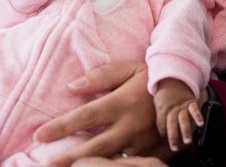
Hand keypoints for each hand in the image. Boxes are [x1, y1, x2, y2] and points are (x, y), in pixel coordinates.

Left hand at [34, 61, 171, 166]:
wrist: (186, 95)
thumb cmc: (152, 79)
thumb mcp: (130, 69)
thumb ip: (101, 76)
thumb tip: (72, 87)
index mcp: (123, 102)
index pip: (86, 116)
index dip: (61, 127)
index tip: (39, 136)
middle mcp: (131, 125)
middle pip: (95, 147)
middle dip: (69, 158)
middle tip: (47, 165)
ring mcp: (142, 142)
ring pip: (111, 160)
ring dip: (89, 166)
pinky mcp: (150, 153)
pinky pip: (126, 163)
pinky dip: (110, 166)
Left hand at [154, 79, 203, 151]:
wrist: (173, 76)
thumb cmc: (163, 91)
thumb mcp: (157, 101)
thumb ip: (159, 114)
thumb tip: (160, 128)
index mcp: (162, 109)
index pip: (161, 125)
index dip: (162, 133)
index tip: (164, 138)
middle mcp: (172, 108)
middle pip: (171, 125)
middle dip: (173, 137)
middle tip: (174, 147)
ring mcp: (182, 105)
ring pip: (183, 120)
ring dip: (186, 131)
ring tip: (187, 141)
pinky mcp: (190, 102)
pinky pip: (194, 110)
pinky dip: (198, 116)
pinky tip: (201, 124)